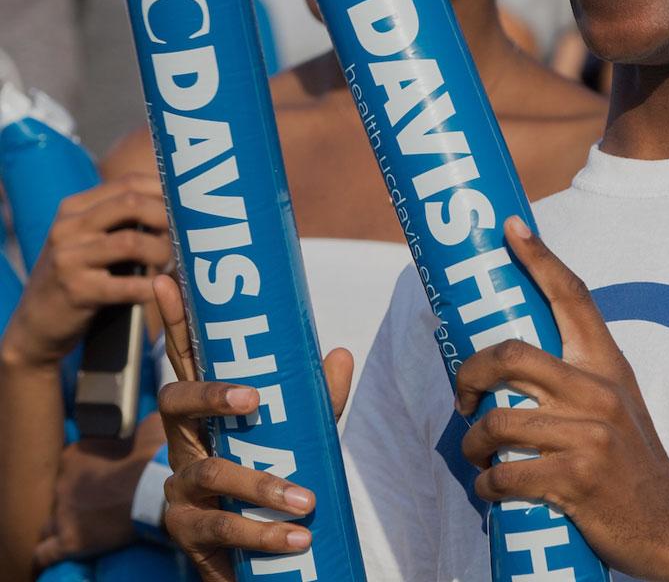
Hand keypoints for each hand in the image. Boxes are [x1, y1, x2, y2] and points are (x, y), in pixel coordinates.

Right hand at [4, 175, 171, 367]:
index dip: (164, 191)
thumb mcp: (89, 238)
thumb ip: (121, 218)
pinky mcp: (75, 291)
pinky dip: (149, 287)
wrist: (36, 323)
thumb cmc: (79, 275)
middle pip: (132, 204)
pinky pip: (125, 285)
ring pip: (132, 242)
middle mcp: (68, 227)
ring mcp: (69, 258)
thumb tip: (178, 204)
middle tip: (184, 236)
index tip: (187, 206)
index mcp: (74, 208)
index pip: (129, 183)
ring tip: (171, 263)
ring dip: (162, 253)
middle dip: (167, 218)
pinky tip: (158, 288)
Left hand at [32, 414, 165, 566]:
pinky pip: (45, 553)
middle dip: (76, 497)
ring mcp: (63, 514)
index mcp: (74, 455)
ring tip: (82, 524)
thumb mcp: (145, 428)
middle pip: (60, 494)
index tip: (104, 473)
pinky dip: (49, 552)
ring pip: (49, 523)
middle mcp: (61, 483)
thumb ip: (135, 428)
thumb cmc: (152, 454)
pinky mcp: (70, 541)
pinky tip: (58, 550)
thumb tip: (141, 428)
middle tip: (100, 499)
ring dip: (62, 523)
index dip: (87, 470)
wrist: (156, 485)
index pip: (69, 464)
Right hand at [153, 275, 353, 581]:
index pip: (186, 358)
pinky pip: (219, 528)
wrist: (256, 557)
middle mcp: (184, 440)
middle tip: (253, 399)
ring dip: (261, 485)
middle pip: (175, 401)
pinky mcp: (186, 531)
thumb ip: (318, 400)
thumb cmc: (274, 477)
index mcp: (205, 410)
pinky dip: (263, 534)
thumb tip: (340, 354)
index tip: (165, 278)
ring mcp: (180, 486)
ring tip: (306, 502)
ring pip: (210, 473)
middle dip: (211, 394)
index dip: (172, 320)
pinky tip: (297, 539)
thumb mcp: (300, 435)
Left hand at [456, 217, 668, 581]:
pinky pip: (506, 475)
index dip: (539, 257)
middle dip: (470, 373)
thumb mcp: (616, 399)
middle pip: (511, 355)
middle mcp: (597, 390)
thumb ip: (576, 372)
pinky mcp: (575, 480)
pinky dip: (487, 485)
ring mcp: (587, 435)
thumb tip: (514, 358)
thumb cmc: (630, 456)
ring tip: (476, 452)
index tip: (511, 227)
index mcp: (606, 363)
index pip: (571, 295)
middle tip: (462, 396)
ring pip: (498, 421)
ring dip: (473, 443)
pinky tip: (491, 487)